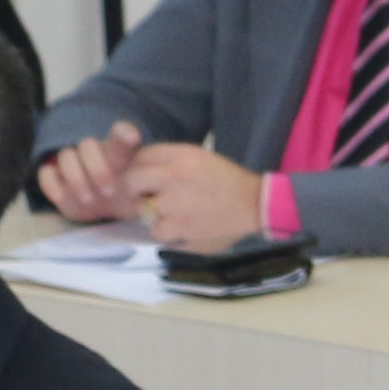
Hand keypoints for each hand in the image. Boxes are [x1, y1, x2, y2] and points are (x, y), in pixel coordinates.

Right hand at [36, 125, 148, 223]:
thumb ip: (144, 172)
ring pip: (66, 157)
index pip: (118, 133)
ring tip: (89, 199)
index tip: (132, 139)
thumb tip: (145, 159)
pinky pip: (46, 174)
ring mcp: (71, 164)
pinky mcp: (55, 179)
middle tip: (110, 192)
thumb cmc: (126, 192)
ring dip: (76, 178)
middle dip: (98, 169)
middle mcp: (92, 152)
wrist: (107, 208)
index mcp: (116, 150)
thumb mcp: (140, 186)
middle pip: (87, 145)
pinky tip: (62, 198)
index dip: (123, 134)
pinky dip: (51, 185)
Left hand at [127, 142, 268, 252]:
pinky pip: (158, 232)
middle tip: (146, 198)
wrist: (255, 203)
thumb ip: (170, 161)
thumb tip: (142, 168)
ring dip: (155, 216)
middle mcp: (174, 176)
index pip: (141, 157)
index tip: (144, 179)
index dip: (139, 169)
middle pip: (133, 180)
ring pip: (144, 211)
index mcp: (180, 155)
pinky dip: (169, 234)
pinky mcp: (181, 228)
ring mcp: (175, 203)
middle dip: (135, 190)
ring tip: (175, 216)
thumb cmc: (227, 181)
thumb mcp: (199, 158)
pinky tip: (184, 229)